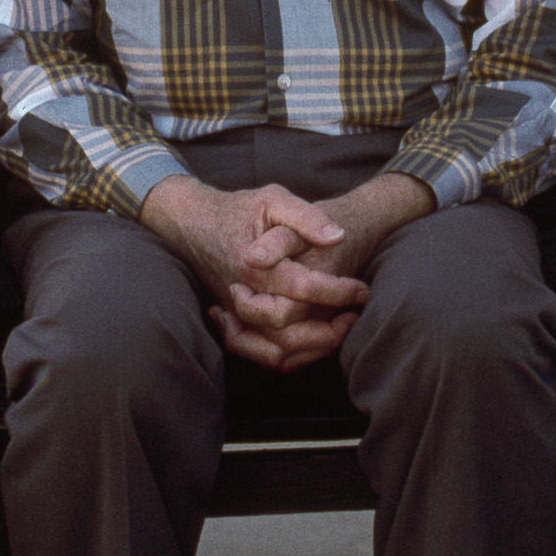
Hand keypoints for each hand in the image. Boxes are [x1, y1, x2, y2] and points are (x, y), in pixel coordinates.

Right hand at [142, 178, 368, 369]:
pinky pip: (258, 352)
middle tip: (353, 315)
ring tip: (338, 331)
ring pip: (273, 351)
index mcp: (256, 265)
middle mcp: (243, 294)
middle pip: (287, 331)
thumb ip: (307, 217)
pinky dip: (286, 356)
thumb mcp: (274, 198)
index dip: (339, 291)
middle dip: (327, 330)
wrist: (194, 221)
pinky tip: (311, 341)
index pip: (304, 288)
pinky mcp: (232, 320)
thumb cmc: (239, 208)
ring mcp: (235, 312)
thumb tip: (337, 236)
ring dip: (310, 349)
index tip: (361, 289)